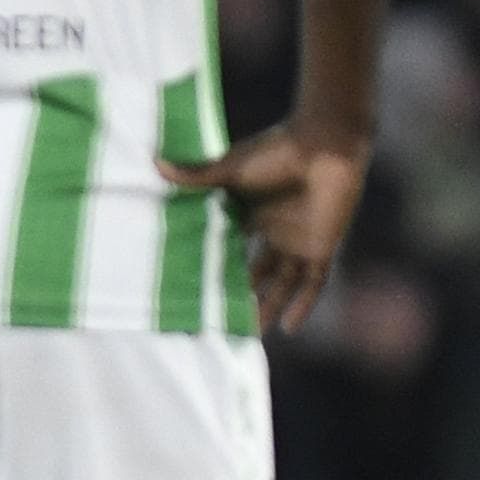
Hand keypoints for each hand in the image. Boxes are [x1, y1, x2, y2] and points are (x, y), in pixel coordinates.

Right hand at [156, 118, 369, 333]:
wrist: (324, 146)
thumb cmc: (277, 152)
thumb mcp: (231, 168)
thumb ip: (196, 175)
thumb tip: (154, 164)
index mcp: (252, 212)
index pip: (232, 246)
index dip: (217, 265)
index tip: (196, 287)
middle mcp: (275, 230)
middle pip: (256, 271)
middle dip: (242, 294)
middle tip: (220, 320)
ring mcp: (299, 241)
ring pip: (282, 283)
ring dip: (268, 307)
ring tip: (250, 334)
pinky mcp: (322, 248)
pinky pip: (313, 284)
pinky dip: (302, 306)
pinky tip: (288, 330)